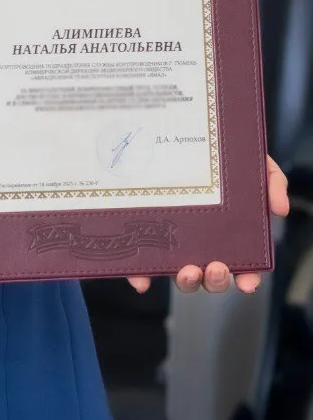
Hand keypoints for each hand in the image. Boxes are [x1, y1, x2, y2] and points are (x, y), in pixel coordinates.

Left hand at [127, 156, 289, 294]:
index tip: (246, 283)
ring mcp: (175, 241)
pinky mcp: (148, 236)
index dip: (247, 278)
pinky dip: (142, 276)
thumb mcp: (254, 164)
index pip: (242, 265)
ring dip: (186, 280)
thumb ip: (272, 182)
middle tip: (215, 268)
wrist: (187, 136)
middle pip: (210, 276)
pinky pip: (144, 262)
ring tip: (187, 269)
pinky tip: (141, 280)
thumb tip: (279, 209)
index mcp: (229, 234)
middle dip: (215, 280)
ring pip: (181, 274)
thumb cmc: (224, 158)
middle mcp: (203, 243)